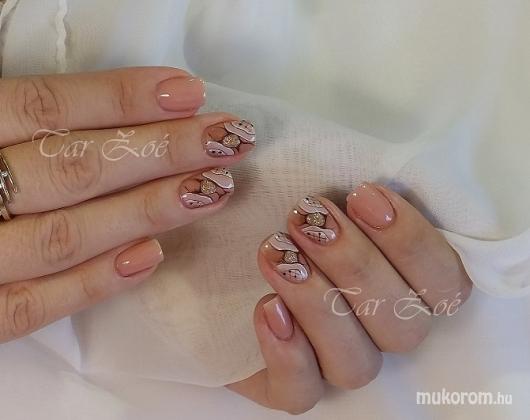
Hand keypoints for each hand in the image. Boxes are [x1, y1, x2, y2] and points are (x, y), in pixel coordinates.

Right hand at [0, 67, 254, 342]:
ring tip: (213, 190)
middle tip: (228, 140)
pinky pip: (31, 306)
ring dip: (147, 210)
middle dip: (160, 152)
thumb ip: (19, 114)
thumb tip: (108, 106)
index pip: (47, 109)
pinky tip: (152, 258)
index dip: (122, 99)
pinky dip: (91, 283)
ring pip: (63, 234)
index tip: (191, 93)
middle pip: (72, 168)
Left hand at [228, 184, 471, 413]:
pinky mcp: (289, 382)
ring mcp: (333, 360)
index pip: (446, 284)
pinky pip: (302, 393)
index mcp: (403, 281)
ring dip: (319, 304)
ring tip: (276, 253)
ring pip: (357, 364)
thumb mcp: (318, 182)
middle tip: (306, 218)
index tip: (362, 195)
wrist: (219, 244)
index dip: (413, 242)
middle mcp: (377, 329)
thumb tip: (376, 185)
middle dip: (355, 265)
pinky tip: (267, 308)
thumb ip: (358, 192)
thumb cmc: (283, 209)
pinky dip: (288, 355)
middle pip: (403, 326)